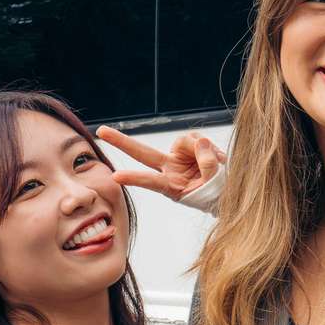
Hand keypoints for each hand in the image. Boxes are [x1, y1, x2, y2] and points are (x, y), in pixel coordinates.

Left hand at [95, 126, 222, 200]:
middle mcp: (168, 169)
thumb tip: (200, 141)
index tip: (115, 177)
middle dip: (121, 142)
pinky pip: (196, 138)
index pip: (149, 181)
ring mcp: (176, 157)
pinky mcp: (187, 147)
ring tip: (216, 163)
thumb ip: (207, 165)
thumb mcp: (213, 186)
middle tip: (101, 131)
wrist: (224, 189)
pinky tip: (216, 157)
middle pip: (142, 152)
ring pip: (183, 141)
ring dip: (200, 150)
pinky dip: (207, 146)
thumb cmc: (216, 194)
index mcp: (170, 186)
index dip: (134, 178)